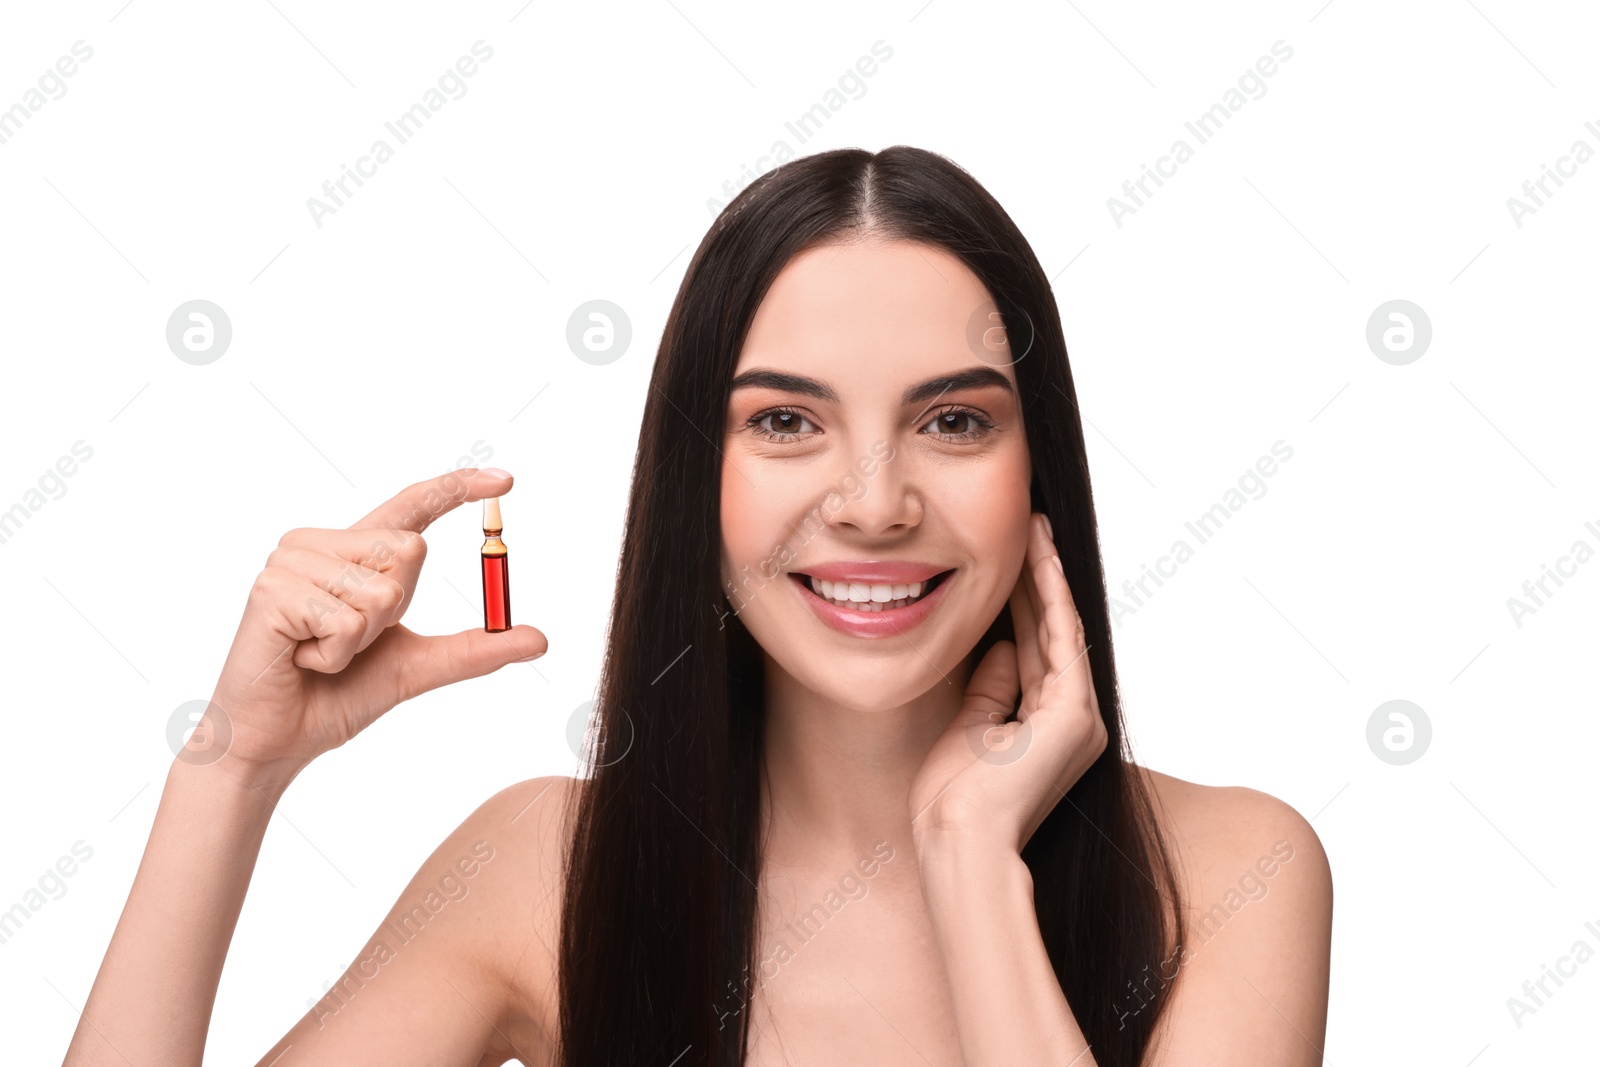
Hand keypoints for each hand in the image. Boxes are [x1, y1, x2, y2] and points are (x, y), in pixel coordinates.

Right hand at [192, 469, 546, 789]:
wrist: (278, 742)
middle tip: (349, 643)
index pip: (411, 508)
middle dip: (396, 611)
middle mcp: (319, 545)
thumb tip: (539, 638)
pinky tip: (301, 660)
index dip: (457, 489)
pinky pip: (344, 619)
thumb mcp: (419, 668)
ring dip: (362, 641)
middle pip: (409, 550)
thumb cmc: (337, 698)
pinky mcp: (271, 591)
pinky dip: (335, 654)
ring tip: (319, 653)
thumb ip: (475, 648)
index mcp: (353, 554)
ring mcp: (290, 562)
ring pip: (380, 590)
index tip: (505, 480)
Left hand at [908, 513, 1106, 858]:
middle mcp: (1072, 718)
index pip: (1033, 647)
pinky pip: (1062, 640)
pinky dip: (1051, 597)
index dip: (1022, 600)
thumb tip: (1000, 646)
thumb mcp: (968, 729)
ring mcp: (1077, 716)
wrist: (960, 841)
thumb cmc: (953, 801)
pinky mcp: (1073, 714)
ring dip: (1045, 575)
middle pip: (1049, 632)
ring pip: (1059, 628)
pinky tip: (1040, 559)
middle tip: (1028, 526)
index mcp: (1048, 726)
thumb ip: (989, 688)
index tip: (1009, 557)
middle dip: (1036, 578)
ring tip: (1034, 528)